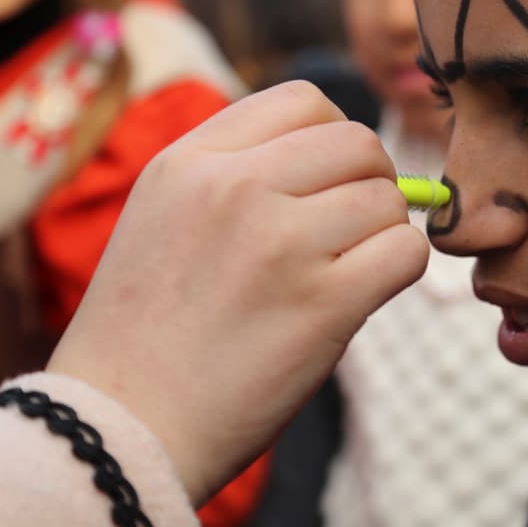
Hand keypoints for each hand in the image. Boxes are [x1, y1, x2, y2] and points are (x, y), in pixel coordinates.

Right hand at [48, 82, 427, 503]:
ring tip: (343, 268)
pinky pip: (406, 251)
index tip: (329, 177)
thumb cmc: (151, 326)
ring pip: (387, 199)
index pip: (305, 100)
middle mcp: (233, 188)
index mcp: (190, 160)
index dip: (334, 135)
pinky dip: (399, 268)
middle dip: (371, 180)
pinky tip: (364, 292)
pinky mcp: (322, 302)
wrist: (121, 426)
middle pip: (358, 142)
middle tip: (352, 225)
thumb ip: (237, 167)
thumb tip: (344, 149)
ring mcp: (279, 243)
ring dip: (382, 231)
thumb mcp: (164, 213)